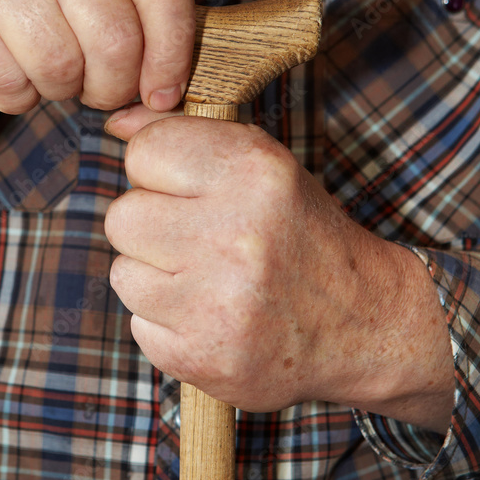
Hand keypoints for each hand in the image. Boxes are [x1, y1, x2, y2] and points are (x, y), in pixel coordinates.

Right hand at [0, 0, 194, 140]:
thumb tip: (170, 97)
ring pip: (62, 66)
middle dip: (111, 86)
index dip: (174, 53)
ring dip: (57, 92)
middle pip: (116, 39)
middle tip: (93, 88)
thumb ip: (139, 24)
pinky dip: (14, 98)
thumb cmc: (25, 6)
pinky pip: (11, 84)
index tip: (163, 94)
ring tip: (42, 70)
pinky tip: (3, 73)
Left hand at [104, 105, 453, 429]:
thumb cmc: (300, 234)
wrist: (363, 323)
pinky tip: (211, 317)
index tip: (188, 190)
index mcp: (253, 173)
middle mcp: (234, 235)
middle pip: (122, 218)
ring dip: (155, 278)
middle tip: (197, 240)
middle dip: (151, 228)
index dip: (160, 173)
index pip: (143, 153)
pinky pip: (139, 325)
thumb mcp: (263, 167)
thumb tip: (116, 122)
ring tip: (207, 281)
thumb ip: (189, 136)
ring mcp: (216, 303)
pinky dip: (167, 323)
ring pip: (123, 274)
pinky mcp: (200, 357)